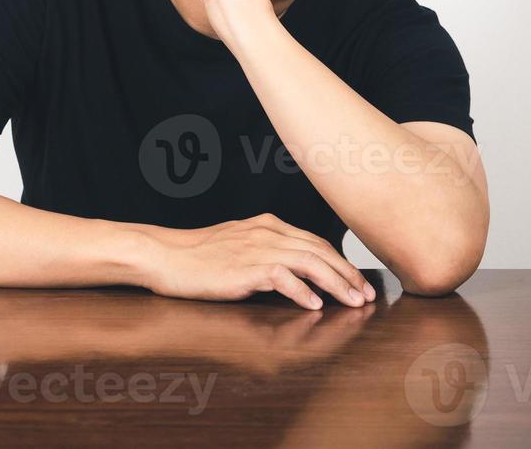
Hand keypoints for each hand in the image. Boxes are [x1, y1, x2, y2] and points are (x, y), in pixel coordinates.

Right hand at [140, 213, 376, 310]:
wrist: (164, 255)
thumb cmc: (197, 256)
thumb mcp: (238, 244)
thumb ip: (266, 251)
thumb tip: (292, 273)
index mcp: (268, 225)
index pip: (315, 241)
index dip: (340, 260)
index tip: (356, 280)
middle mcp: (267, 232)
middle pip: (320, 250)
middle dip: (348, 273)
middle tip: (366, 294)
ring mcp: (257, 248)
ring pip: (310, 262)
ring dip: (336, 283)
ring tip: (353, 302)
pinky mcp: (245, 267)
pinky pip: (282, 277)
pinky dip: (302, 291)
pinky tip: (314, 305)